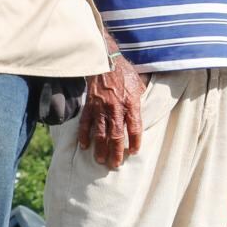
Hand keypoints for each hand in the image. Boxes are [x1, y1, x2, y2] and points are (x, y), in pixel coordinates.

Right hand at [77, 53, 146, 168]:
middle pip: (116, 135)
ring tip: (100, 160)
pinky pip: (85, 123)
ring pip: (100, 133)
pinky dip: (84, 135)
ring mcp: (101, 108)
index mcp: (131, 103)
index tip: (134, 152)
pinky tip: (84, 146)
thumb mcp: (139, 85)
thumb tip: (142, 111)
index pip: (135, 127)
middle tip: (115, 164)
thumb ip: (139, 100)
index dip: (135, 141)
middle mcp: (116, 108)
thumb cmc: (124, 73)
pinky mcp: (89, 106)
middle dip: (115, 152)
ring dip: (100, 148)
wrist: (105, 61)